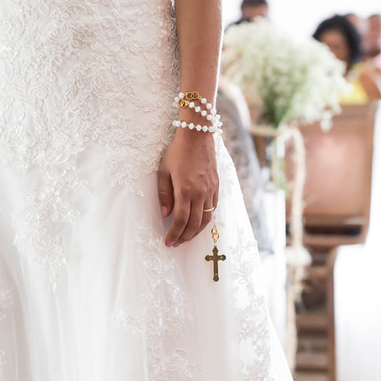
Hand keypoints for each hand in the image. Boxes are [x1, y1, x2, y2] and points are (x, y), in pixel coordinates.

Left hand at [158, 131, 218, 246]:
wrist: (198, 136)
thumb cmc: (178, 152)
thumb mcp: (164, 172)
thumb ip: (165, 194)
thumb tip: (165, 213)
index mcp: (185, 190)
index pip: (181, 220)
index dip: (174, 234)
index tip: (168, 242)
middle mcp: (200, 193)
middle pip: (195, 224)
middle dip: (184, 237)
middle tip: (176, 243)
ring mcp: (210, 190)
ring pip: (206, 219)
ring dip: (196, 232)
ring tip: (186, 237)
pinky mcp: (216, 187)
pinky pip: (212, 208)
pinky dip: (205, 219)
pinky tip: (198, 222)